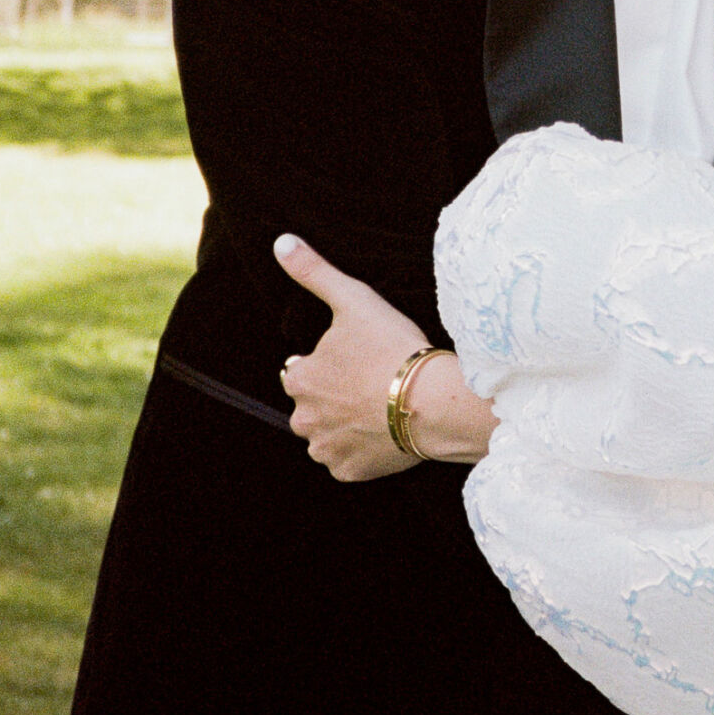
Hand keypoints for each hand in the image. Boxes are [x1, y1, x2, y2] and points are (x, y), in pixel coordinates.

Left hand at [272, 234, 435, 480]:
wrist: (433, 400)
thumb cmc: (393, 346)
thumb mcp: (353, 299)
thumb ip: (314, 272)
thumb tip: (281, 242)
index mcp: (299, 379)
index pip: (300, 371)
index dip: (328, 364)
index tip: (357, 359)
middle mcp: (303, 419)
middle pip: (311, 406)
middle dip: (332, 398)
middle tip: (371, 383)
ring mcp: (326, 449)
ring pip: (327, 435)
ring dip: (344, 425)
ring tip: (380, 407)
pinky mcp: (350, 472)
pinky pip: (349, 461)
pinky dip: (362, 451)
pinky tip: (386, 431)